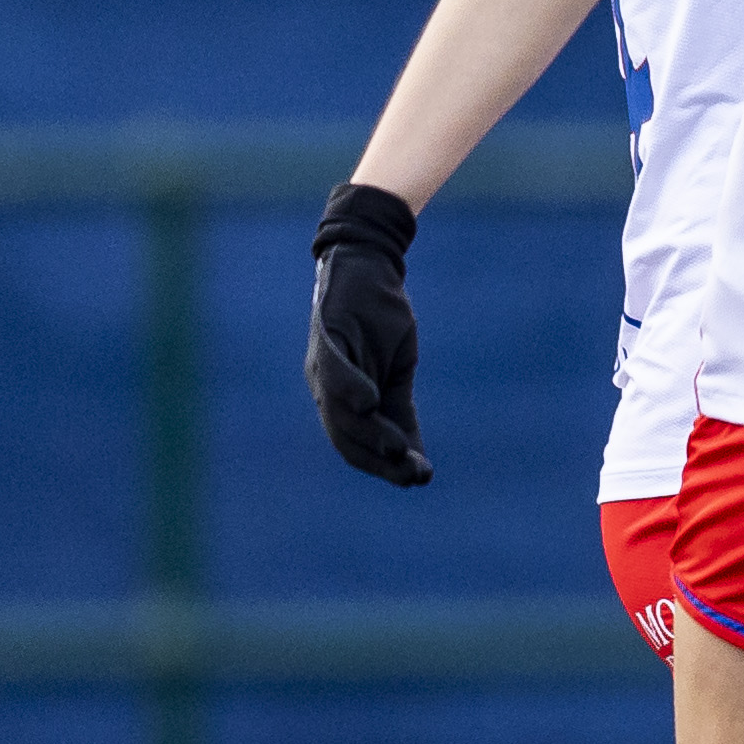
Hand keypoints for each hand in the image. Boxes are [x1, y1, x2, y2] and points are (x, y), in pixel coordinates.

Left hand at [308, 181, 429, 485]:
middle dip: (379, 459)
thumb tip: (415, 457)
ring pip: (339, 410)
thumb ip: (399, 411)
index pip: (356, 445)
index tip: (419, 478)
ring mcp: (324, 361)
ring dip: (368, 432)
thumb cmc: (381, 319)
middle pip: (346, 436)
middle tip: (413, 473)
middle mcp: (325, 387)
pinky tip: (370, 403)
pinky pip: (334, 367)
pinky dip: (349, 388)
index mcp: (341, 399)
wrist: (370, 265)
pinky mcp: (327, 333)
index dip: (385, 466)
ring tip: (397, 449)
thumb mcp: (396, 371)